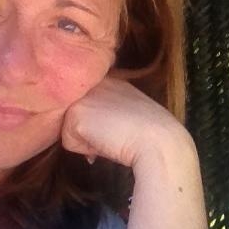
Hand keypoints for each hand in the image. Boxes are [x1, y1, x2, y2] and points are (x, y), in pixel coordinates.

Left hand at [60, 77, 193, 168]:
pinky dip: (84, 149)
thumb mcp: (130, 113)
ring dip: (87, 141)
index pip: (89, 106)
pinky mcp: (75, 113)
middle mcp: (94, 82)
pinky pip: (69, 143)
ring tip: (111, 138)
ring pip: (69, 130)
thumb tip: (92, 137)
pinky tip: (106, 143)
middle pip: (76, 118)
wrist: (158, 141)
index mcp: (110, 80)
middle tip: (115, 133)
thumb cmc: (151, 135)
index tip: (120, 128)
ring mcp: (83, 95)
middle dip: (89, 131)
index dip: (99, 124)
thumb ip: (108, 114)